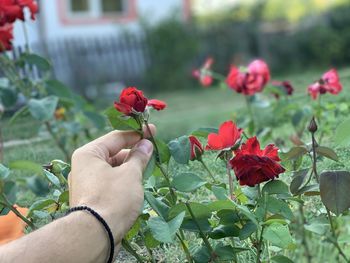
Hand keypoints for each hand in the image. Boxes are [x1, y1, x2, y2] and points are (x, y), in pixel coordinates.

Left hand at [68, 126, 154, 243]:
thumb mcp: (130, 173)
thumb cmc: (113, 198)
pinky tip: (137, 183)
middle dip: (134, 152)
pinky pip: (111, 181)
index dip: (137, 133)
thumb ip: (139, 156)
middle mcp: (84, 166)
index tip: (152, 131)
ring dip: (130, 167)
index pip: (116, 137)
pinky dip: (124, 179)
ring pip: (113, 168)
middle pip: (114, 152)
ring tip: (148, 168)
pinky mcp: (92, 197)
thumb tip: (146, 144)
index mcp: (89, 154)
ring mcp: (87, 183)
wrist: (96, 235)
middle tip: (153, 150)